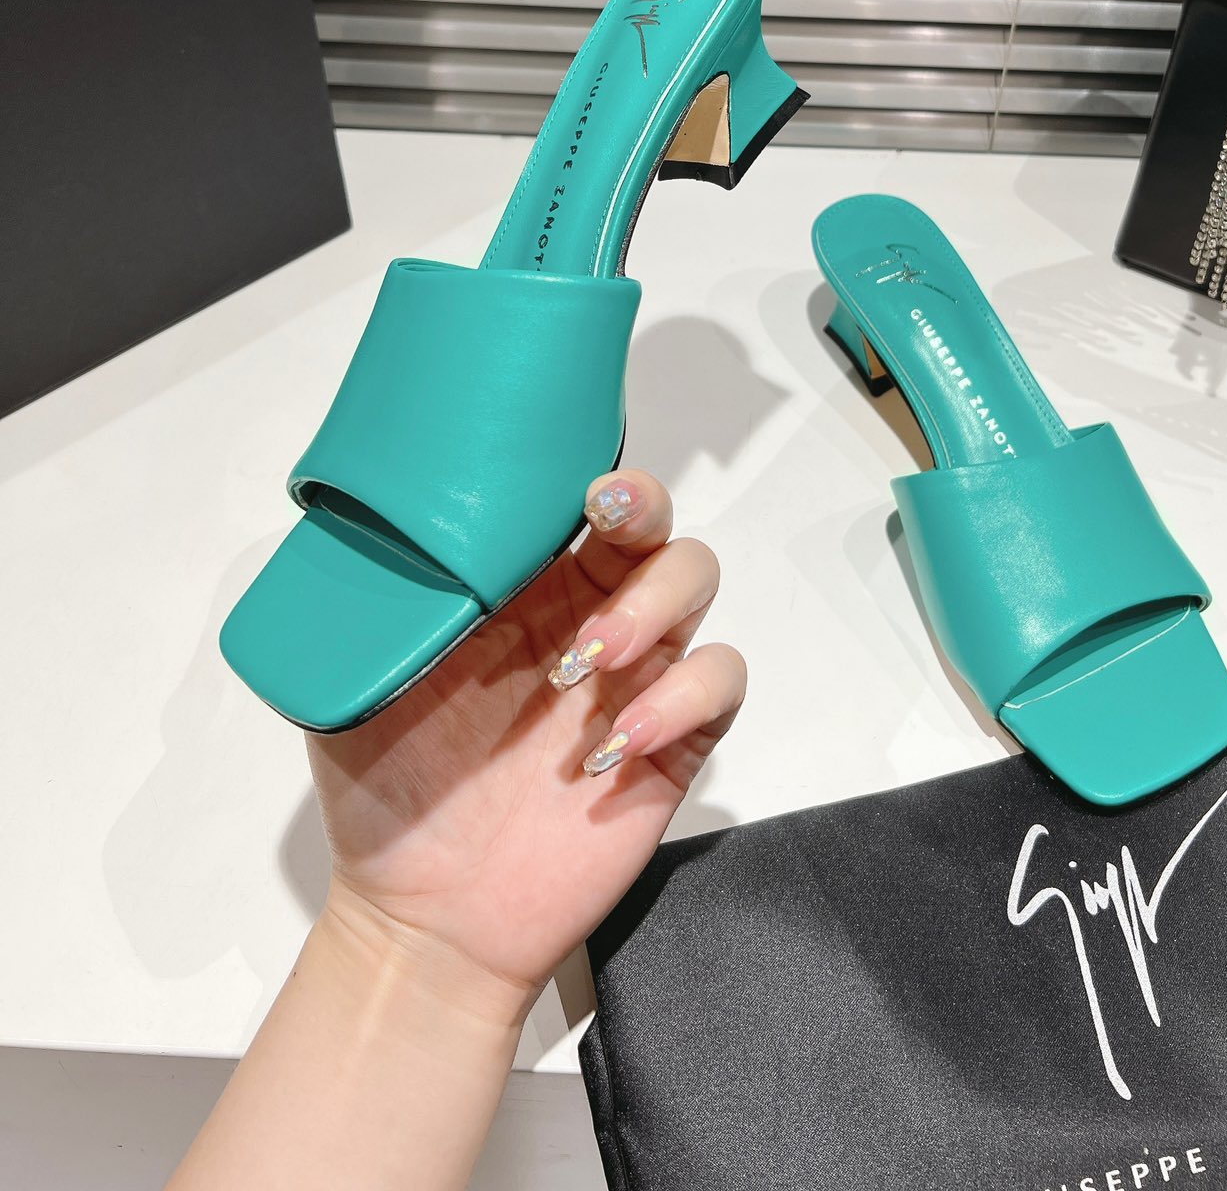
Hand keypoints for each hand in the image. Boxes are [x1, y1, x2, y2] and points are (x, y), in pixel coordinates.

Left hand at [305, 467, 744, 1020]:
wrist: (425, 918)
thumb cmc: (386, 797)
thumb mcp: (347, 687)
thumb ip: (357, 614)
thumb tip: (337, 535)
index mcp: (517, 592)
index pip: (575, 506)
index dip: (591, 478)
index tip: (583, 484)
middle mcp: (585, 619)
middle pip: (652, 526)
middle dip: (645, 514)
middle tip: (608, 527)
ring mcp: (633, 679)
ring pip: (694, 585)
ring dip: (653, 605)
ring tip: (593, 659)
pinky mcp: (672, 743)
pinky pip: (718, 682)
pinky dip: (684, 696)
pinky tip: (616, 742)